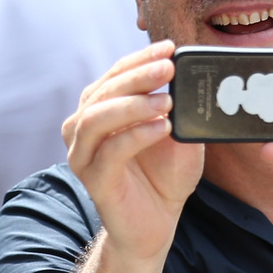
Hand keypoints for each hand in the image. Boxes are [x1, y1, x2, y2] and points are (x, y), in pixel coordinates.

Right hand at [61, 40, 203, 261]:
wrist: (156, 225)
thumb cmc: (165, 177)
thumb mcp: (178, 136)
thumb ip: (178, 110)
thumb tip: (190, 79)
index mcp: (100, 110)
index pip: (115, 75)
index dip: (139, 59)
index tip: (169, 47)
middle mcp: (83, 129)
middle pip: (104, 91)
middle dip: (138, 76)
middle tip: (168, 67)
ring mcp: (83, 155)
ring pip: (98, 118)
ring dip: (133, 104)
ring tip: (166, 100)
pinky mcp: (94, 181)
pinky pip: (111, 151)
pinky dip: (137, 135)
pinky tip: (162, 127)